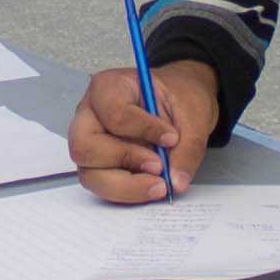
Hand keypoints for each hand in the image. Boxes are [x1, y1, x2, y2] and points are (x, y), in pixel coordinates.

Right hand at [70, 58, 217, 204]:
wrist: (180, 106)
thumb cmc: (178, 99)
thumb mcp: (194, 115)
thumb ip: (187, 148)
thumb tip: (177, 182)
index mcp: (108, 87)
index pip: (113, 113)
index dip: (143, 130)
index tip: (171, 138)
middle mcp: (89, 116)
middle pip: (85, 147)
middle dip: (125, 160)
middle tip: (159, 166)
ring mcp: (90, 143)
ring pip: (89, 174)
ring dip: (126, 185)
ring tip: (160, 184)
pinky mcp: (98, 166)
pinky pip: (103, 186)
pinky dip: (128, 192)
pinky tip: (151, 187)